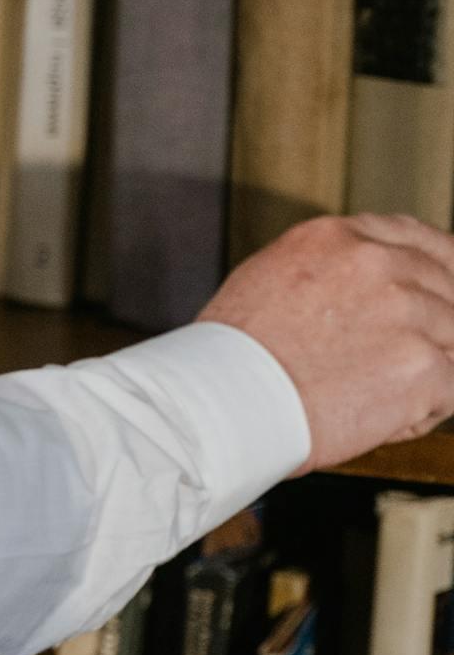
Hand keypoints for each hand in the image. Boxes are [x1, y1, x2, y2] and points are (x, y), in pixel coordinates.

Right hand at [199, 215, 453, 470]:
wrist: (224, 402)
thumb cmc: (233, 355)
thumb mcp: (273, 275)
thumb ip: (330, 269)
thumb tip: (367, 285)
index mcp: (338, 237)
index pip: (418, 239)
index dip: (438, 268)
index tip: (439, 290)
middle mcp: (377, 264)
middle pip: (446, 289)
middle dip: (436, 325)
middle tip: (400, 357)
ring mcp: (406, 314)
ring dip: (428, 369)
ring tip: (377, 392)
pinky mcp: (423, 368)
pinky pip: (452, 389)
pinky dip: (427, 409)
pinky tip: (385, 416)